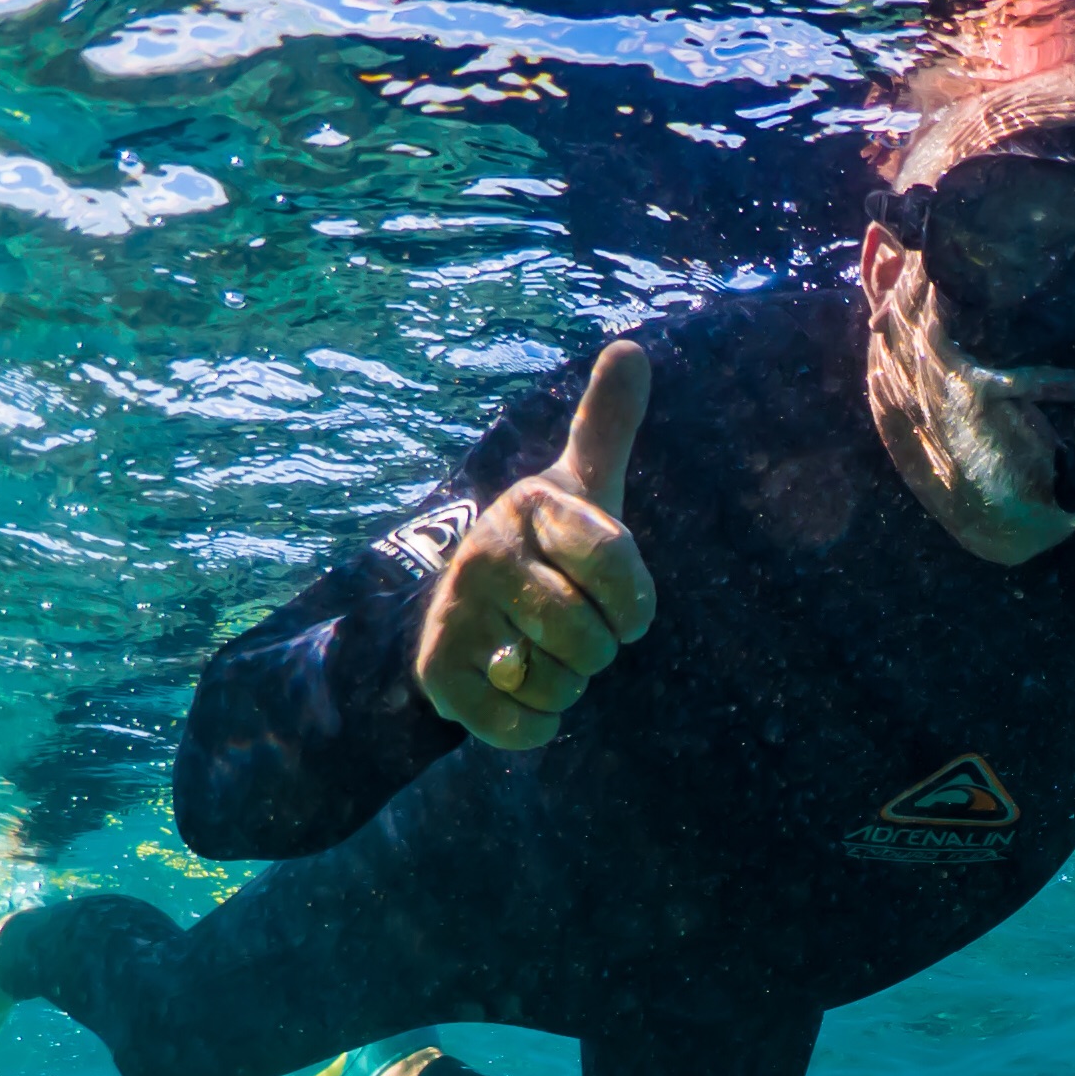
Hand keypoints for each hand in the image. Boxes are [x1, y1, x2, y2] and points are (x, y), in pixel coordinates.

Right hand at [415, 341, 655, 751]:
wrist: (462, 607)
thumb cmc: (548, 546)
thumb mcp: (582, 484)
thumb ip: (607, 423)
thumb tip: (632, 347)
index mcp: (533, 505)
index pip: (620, 567)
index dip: (635, 606)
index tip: (625, 607)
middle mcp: (486, 553)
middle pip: (592, 641)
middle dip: (597, 650)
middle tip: (572, 630)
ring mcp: (457, 613)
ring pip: (560, 685)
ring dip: (566, 686)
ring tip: (541, 653)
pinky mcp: (439, 674)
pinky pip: (523, 727)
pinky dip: (536, 725)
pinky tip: (518, 688)